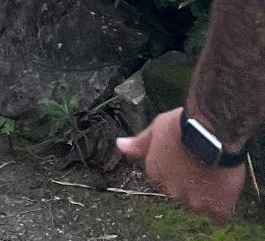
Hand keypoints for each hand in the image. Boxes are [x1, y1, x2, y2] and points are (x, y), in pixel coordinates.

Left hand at [117, 110, 245, 223]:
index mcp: (155, 173)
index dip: (175, 169)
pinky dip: (220, 209)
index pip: (163, 178)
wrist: (211, 132)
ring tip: (213, 173)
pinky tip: (223, 196)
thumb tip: (120, 145)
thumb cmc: (182, 126)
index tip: (184, 159)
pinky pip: (217, 217)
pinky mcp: (216, 207)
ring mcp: (193, 201)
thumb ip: (139, 143)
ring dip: (205, 194)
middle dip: (188, 182)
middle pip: (180, 192)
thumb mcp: (156, 128)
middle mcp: (171, 190)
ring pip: (198, 203)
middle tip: (199, 165)